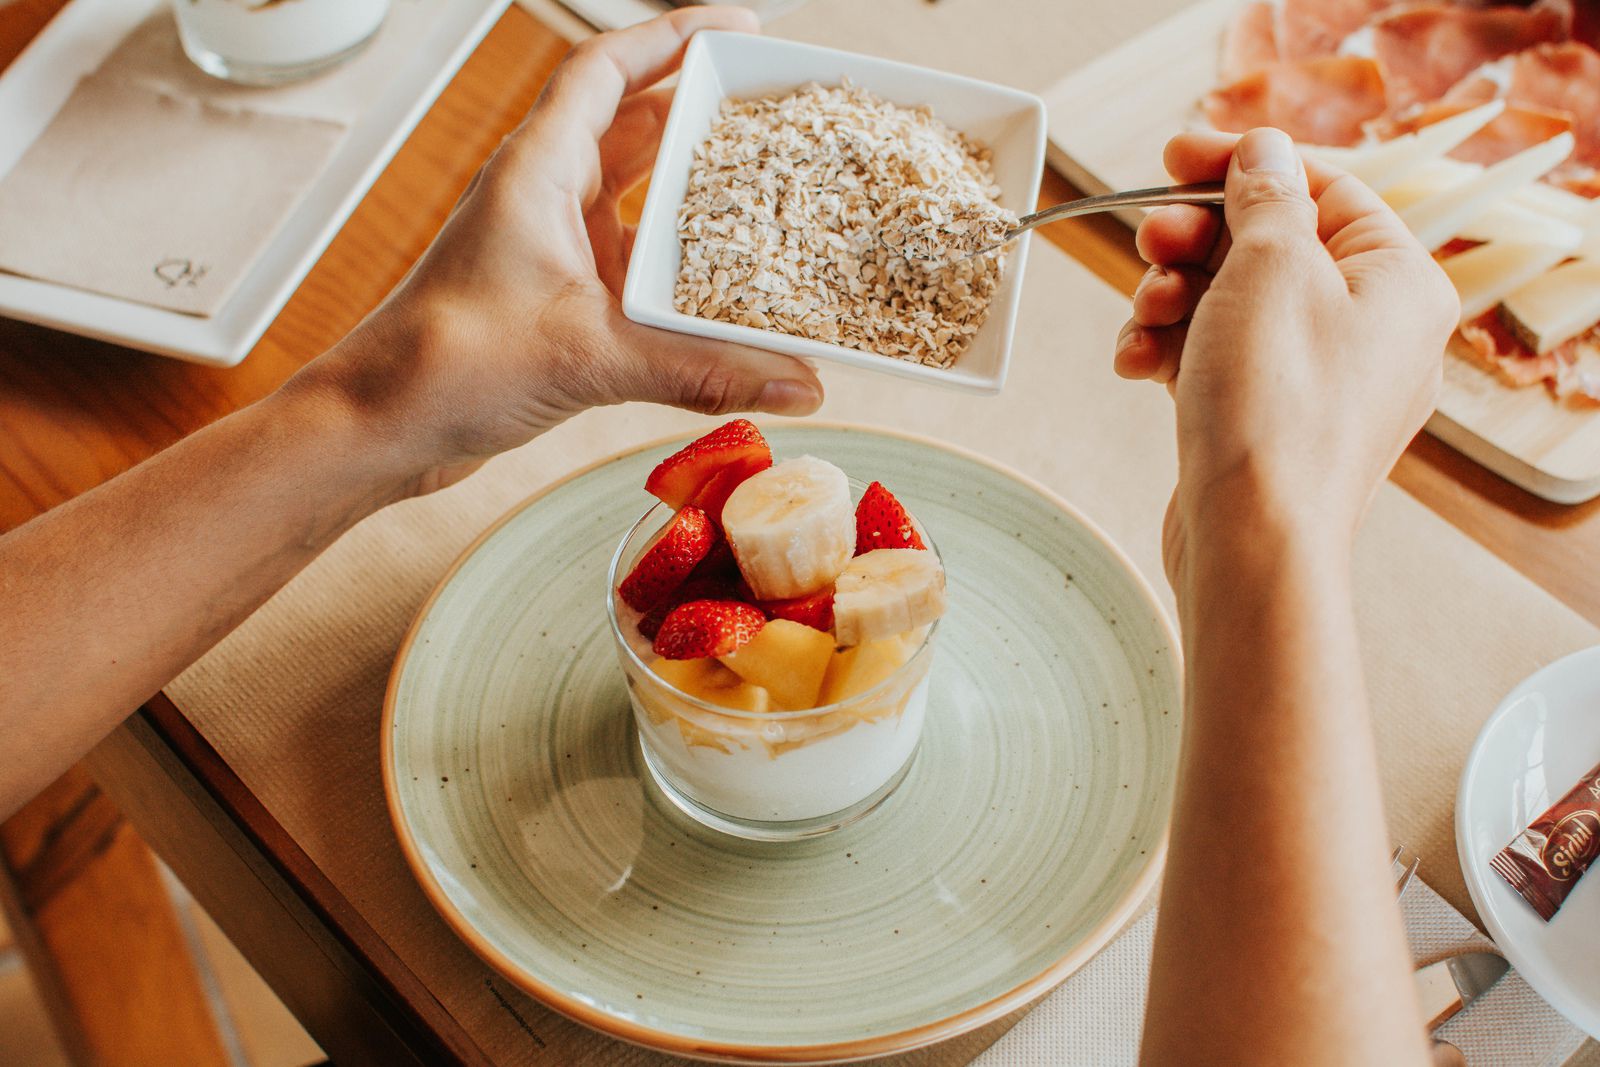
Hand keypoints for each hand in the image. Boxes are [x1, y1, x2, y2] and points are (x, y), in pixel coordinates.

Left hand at [294, 9, 822, 496]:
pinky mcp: (557, 296)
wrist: (384, 425)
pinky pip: (632, 260)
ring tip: (763, 186)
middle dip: (701, 110)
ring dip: (691, 188)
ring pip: (635, 194)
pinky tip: (721, 283)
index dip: (673, 35)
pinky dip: (676, 263)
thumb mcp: (589, 358)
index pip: (609, 68)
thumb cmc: (447, 365)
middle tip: (769, 113)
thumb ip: (700, 371)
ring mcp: (550, 245)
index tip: (738, 26)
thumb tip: (797, 386)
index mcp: (539, 171)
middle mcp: (544, 196)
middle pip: (634, 123)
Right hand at [1114, 127, 1457, 591]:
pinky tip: (1135, 363)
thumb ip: (1265, 196)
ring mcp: (1319, 382)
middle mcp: (1372, 330)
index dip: (1243, 166)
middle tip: (1148, 241)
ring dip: (1172, 298)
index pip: (1322, 189)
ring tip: (1142, 317)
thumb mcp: (1269, 267)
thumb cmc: (1276, 408)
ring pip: (1231, 305)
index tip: (1175, 157)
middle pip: (1269, 247)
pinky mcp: (1270, 423)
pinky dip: (1173, 351)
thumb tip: (1264, 153)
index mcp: (1400, 281)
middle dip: (1193, 242)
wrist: (1252, 541)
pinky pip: (1218, 360)